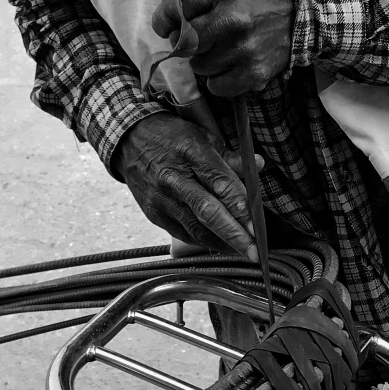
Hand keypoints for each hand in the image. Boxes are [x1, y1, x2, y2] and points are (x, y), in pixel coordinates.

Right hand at [112, 110, 261, 258]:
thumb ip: (231, 157)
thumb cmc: (171, 138)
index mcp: (191, 154)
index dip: (240, 207)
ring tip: (243, 252)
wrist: (129, 142)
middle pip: (208, 212)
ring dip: (222, 244)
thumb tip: (259, 165)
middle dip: (234, 235)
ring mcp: (162, 200)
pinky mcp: (154, 214)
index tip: (257, 226)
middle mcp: (174, 179)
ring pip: (195, 229)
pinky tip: (222, 246)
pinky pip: (183, 233)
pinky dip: (204, 242)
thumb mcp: (203, 137)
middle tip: (254, 252)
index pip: (220, 184)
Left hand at [148, 0, 293, 97]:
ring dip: (203, 60)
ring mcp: (244, 47)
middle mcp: (233, 15)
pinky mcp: (254, 72)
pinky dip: (218, 80)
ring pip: (199, 66)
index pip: (175, 6)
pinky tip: (229, 65)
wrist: (308, 11)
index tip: (167, 24)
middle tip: (196, 37)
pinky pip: (217, 87)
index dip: (165, 19)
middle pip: (184, 40)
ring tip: (219, 48)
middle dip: (184, 41)